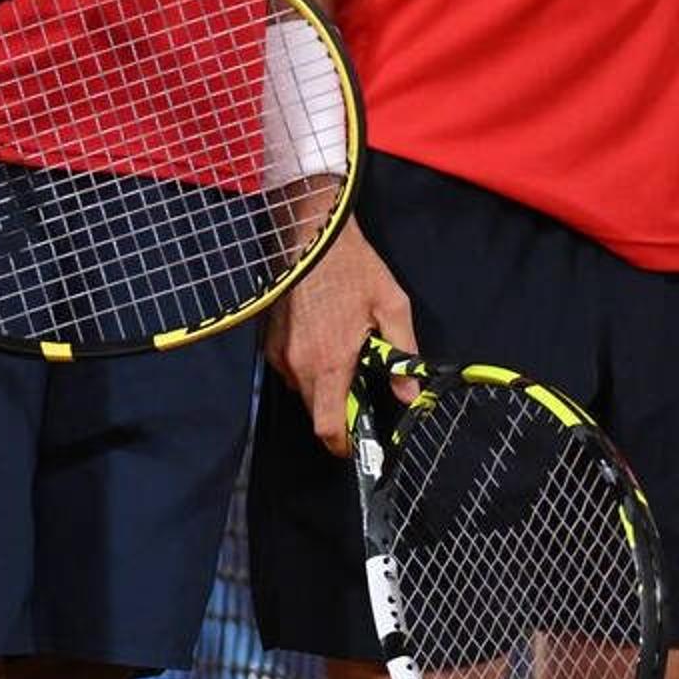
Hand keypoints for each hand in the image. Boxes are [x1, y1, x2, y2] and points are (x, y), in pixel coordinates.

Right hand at [265, 224, 416, 452]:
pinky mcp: (268, 341)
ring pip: (303, 391)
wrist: (311, 233)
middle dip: (339, 411)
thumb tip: (410, 393)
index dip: (343, 445)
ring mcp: (279, 353)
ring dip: (324, 386)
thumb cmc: (354, 268)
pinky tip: (323, 340)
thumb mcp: (392, 306)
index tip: (358, 443)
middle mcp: (299, 365)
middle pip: (316, 413)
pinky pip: (290, 370)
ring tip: (344, 354)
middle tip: (361, 388)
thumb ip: (403, 353)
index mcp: (330, 362)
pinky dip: (308, 367)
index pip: (328, 427)